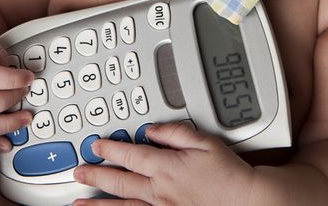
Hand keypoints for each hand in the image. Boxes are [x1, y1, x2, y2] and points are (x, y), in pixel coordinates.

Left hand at [72, 122, 257, 205]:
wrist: (248, 200)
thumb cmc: (230, 174)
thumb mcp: (205, 142)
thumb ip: (175, 132)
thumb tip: (153, 129)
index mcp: (166, 167)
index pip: (130, 155)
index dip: (110, 148)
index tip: (96, 145)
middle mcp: (160, 190)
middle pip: (119, 181)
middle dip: (96, 176)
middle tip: (79, 173)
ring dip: (99, 205)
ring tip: (79, 205)